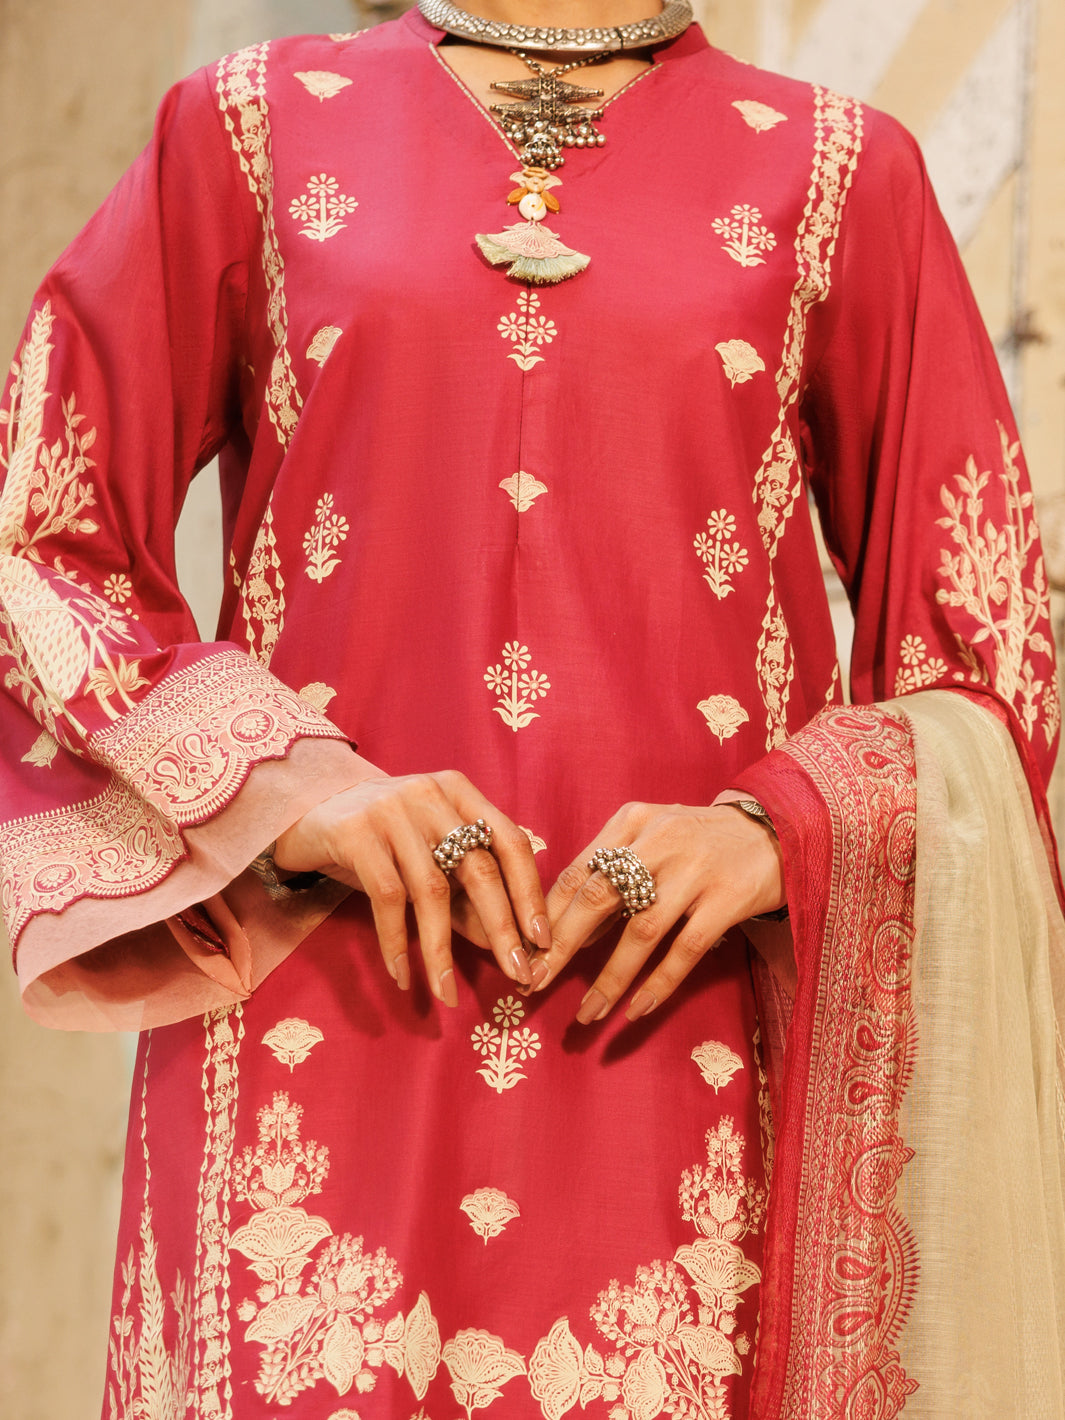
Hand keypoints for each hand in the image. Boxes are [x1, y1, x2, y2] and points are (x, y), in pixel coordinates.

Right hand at [274, 757, 549, 1005]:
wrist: (304, 811)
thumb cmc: (380, 840)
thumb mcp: (427, 857)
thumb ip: (466, 893)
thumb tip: (506, 944)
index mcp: (460, 792)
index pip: (510, 841)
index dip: (530, 892)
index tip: (542, 940)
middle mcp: (430, 795)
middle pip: (479, 868)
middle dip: (501, 928)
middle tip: (517, 974)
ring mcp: (392, 810)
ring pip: (432, 890)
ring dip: (442, 950)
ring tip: (447, 993)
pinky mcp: (356, 832)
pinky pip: (387, 899)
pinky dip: (397, 942)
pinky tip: (402, 975)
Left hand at [531, 799, 784, 1023]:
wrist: (777, 830)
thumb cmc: (701, 841)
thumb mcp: (653, 837)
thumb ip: (612, 872)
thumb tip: (566, 931)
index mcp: (632, 821)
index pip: (577, 872)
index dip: (547, 916)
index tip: (524, 953)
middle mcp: (659, 841)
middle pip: (598, 898)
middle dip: (562, 947)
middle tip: (535, 984)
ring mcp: (696, 870)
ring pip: (640, 931)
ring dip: (610, 978)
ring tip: (587, 1013)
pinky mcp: (728, 898)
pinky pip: (686, 949)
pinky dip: (659, 983)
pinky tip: (638, 1009)